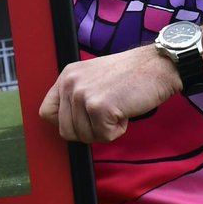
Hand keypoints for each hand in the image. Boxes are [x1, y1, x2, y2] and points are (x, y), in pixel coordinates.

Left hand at [39, 46, 177, 142]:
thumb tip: (65, 125)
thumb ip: (76, 96)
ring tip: (118, 108)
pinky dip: (118, 130)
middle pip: (65, 131)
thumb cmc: (130, 75)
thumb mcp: (93, 78)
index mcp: (66, 76)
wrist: (156, 66)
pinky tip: (125, 110)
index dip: (64, 123)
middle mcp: (70, 84)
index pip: (46, 112)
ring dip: (105, 130)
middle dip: (88, 131)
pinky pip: (104, 137)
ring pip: (85, 137)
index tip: (82, 121)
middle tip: (107, 115)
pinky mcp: (99, 108)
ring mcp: (83, 95)